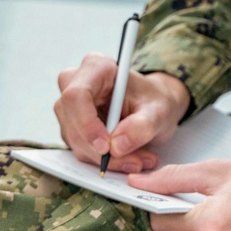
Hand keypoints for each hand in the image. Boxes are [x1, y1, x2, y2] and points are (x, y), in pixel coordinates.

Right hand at [54, 52, 190, 172]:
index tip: (106, 147)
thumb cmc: (155, 100)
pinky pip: (80, 149)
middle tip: (134, 162)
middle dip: (100, 150)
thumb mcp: (159, 111)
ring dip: (105, 158)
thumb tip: (116, 146)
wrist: (154, 107)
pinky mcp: (72, 126)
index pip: (76, 95)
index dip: (87, 124)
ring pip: (75, 141)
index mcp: (97, 67)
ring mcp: (71, 107)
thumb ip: (142, 125)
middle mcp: (76, 83)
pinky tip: (128, 159)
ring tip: (139, 160)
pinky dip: (103, 160)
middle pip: (73, 122)